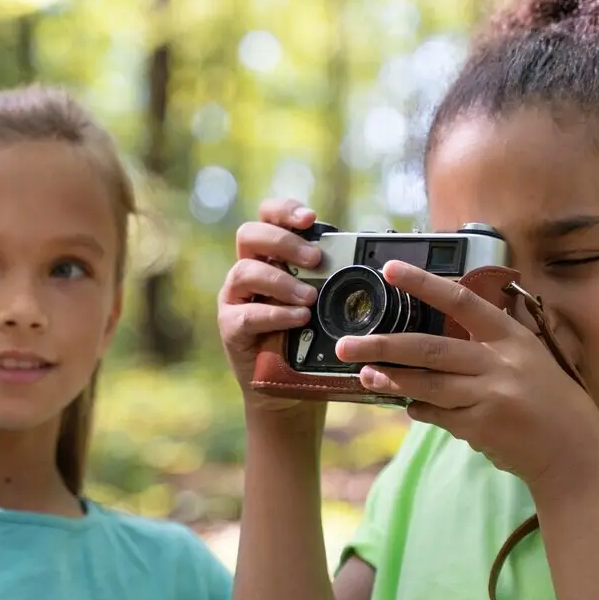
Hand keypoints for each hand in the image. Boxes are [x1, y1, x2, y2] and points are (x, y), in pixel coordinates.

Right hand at [217, 198, 324, 415]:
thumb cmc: (310, 340)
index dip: (284, 210)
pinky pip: (247, 315)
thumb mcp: (325, 304)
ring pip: (245, 272)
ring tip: (310, 298)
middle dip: (284, 242)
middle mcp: (248, 271)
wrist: (290, 389)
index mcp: (270, 257)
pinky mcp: (231, 328)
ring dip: (281, 281)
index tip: (311, 218)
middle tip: (315, 259)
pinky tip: (299, 319)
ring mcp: (235, 299)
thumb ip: (332, 279)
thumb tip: (367, 259)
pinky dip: (276, 314)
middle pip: (250, 235)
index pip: (268, 218)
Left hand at [335, 260, 598, 486]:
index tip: (390, 269)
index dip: (424, 283)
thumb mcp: (529, 356)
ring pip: (426, 384)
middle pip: (430, 349)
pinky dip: (419, 408)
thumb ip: (491, 338)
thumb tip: (447, 316)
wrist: (572, 451)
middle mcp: (500, 363)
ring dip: (390, 380)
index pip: (461, 301)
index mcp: (511, 337)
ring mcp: (488, 397)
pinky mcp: (479, 427)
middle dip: (383, 346)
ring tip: (363, 374)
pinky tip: (407, 404)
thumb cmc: (549, 398)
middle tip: (346, 343)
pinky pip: (436, 414)